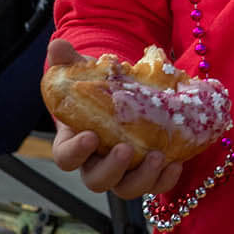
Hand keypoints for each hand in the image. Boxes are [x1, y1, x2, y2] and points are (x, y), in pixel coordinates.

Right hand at [46, 38, 182, 198]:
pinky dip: (165, 181)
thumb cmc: (98, 91)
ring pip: (126, 189)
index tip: (90, 137)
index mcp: (75, 144)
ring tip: (159, 157)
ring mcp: (124, 172)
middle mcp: (96, 163)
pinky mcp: (147, 172)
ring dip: (142, 178)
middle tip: (127, 150)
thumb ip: (69, 62)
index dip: (75, 152)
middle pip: (97, 181)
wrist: (125, 99)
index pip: (65, 158)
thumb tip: (57, 44)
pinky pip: (154, 186)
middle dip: (112, 169)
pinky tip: (176, 164)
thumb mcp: (85, 74)